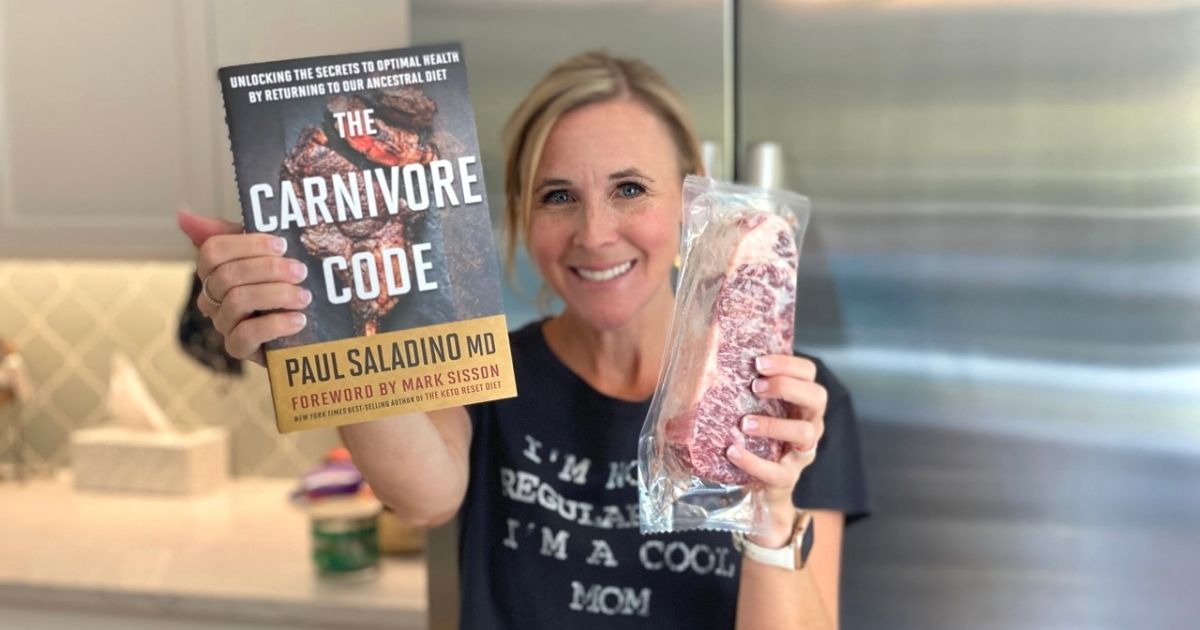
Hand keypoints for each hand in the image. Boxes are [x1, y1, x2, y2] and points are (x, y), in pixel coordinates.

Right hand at [176, 209, 309, 365]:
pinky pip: (247, 334)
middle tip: (300, 271)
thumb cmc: (280, 282)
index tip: (282, 245)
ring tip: (304, 296)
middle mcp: (211, 297)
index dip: (248, 245)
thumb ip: (231, 232)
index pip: (213, 251)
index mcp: (214, 270)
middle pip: (228, 275)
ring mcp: (222, 323)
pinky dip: (277, 325)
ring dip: (277, 294)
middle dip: (269, 269)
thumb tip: (183, 215)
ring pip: (238, 300)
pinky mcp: (237, 348)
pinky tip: (299, 320)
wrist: (303, 326)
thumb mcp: (263, 253)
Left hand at [726, 354, 825, 547]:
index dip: (789, 364)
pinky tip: (732, 451)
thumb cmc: (758, 440)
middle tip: (756, 386)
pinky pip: (776, 471)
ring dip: (774, 424)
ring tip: (744, 423)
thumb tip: (706, 363)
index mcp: (802, 402)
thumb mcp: (756, 412)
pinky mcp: (788, 477)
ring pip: (804, 433)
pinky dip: (753, 461)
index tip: (759, 362)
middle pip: (817, 397)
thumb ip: (747, 391)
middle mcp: (810, 424)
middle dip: (787, 387)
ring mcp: (803, 453)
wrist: (764, 491)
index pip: (808, 373)